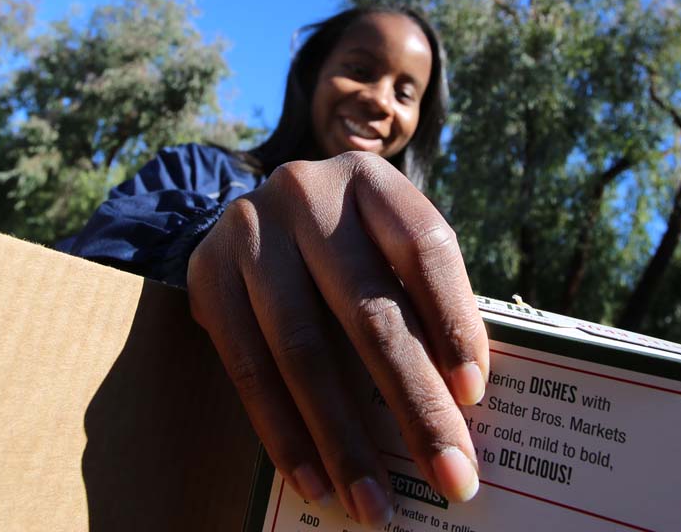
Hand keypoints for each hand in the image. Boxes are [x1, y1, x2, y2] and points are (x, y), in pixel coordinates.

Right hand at [187, 151, 488, 526]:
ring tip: (375, 503)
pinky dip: (283, 432)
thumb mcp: (384, 246)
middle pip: (367, 308)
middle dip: (413, 403)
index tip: (474, 395)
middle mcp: (307, 192)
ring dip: (342, 437)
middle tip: (450, 475)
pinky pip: (246, 366)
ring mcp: (249, 230)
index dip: (453, 319)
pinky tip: (314, 480)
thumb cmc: (343, 245)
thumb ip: (419, 300)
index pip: (423, 246)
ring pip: (302, 347)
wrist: (250, 218)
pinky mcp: (206, 271)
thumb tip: (461, 401)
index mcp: (370, 180)